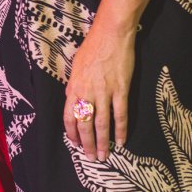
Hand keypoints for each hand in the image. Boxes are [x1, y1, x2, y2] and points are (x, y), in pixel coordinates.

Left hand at [64, 25, 135, 159]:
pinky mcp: (121, 90)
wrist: (110, 34)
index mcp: (74, 87)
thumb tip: (70, 98)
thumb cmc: (92, 47)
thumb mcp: (76, 66)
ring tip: (103, 155)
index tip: (75, 144)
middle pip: (86, 125)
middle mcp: (87, 93)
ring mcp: (104, 92)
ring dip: (102, 142)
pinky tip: (122, 141)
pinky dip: (121, 130)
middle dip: (87, 144)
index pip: (70, 117)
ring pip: (102, 124)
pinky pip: (120, 114)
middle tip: (90, 157)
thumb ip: (73, 84)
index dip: (72, 133)